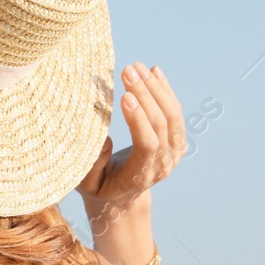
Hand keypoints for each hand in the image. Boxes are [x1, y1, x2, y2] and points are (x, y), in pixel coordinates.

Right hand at [76, 62, 185, 218]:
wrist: (122, 196)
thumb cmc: (99, 187)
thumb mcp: (88, 183)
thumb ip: (94, 164)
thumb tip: (104, 138)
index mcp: (141, 176)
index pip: (147, 144)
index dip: (138, 119)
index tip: (125, 95)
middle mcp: (163, 164)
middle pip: (161, 124)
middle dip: (145, 94)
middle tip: (128, 70)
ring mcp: (174, 152)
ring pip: (172, 115)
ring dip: (156, 88)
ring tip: (138, 67)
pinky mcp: (176, 140)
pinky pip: (175, 112)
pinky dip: (166, 90)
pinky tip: (154, 71)